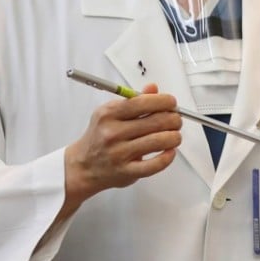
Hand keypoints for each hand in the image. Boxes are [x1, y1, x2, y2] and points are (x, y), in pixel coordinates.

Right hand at [62, 83, 181, 214]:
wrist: (82, 166)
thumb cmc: (100, 136)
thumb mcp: (111, 113)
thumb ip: (134, 100)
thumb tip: (153, 88)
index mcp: (109, 113)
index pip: (144, 102)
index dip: (165, 101)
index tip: (171, 103)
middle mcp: (113, 132)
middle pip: (156, 121)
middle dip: (174, 119)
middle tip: (176, 120)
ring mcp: (119, 153)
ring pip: (159, 141)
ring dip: (174, 137)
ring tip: (175, 135)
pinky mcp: (126, 172)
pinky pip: (155, 165)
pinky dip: (168, 157)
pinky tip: (170, 151)